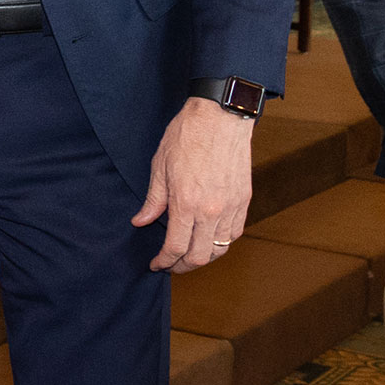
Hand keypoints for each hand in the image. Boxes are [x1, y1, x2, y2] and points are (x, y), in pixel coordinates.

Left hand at [130, 97, 254, 272]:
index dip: (164, 261)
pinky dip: (221, 243)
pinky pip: (234, 233)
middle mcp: (212, 211)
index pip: (175, 247)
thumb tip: (141, 222)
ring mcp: (231, 207)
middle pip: (199, 256)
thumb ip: (153, 200)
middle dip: (182, 266)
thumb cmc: (186, 136)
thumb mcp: (159, 167)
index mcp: (186, 203)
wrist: (220, 117)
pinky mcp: (244, 200)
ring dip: (203, 258)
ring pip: (220, 249)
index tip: (156, 264)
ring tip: (188, 256)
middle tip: (170, 265)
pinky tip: (208, 240)